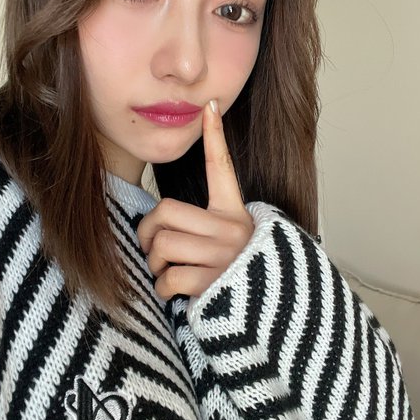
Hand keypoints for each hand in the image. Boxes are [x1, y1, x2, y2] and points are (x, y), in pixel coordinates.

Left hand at [137, 99, 253, 299]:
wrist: (270, 314)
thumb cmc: (237, 274)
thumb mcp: (230, 241)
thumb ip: (203, 226)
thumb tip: (159, 223)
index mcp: (235, 213)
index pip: (223, 168)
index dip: (215, 136)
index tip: (210, 104)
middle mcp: (232, 229)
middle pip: (166, 212)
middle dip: (149, 233)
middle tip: (155, 247)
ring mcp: (224, 255)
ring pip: (162, 246)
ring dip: (156, 265)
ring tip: (170, 272)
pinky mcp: (214, 282)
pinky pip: (167, 279)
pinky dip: (164, 290)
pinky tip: (179, 293)